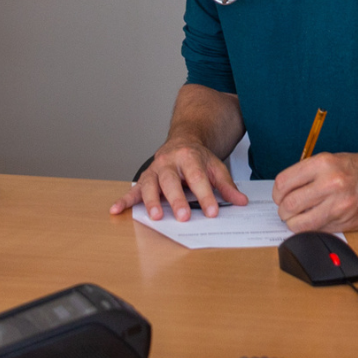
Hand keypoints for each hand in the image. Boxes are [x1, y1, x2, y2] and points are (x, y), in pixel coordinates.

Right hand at [109, 137, 246, 220]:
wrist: (183, 141)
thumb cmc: (198, 158)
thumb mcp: (216, 167)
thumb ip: (227, 186)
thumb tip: (241, 202)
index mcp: (189, 156)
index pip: (197, 177)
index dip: (205, 195)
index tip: (212, 212)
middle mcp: (168, 161)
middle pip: (170, 180)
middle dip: (176, 199)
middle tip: (184, 216)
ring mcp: (154, 170)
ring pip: (150, 184)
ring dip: (151, 201)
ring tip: (156, 216)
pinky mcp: (144, 178)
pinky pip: (133, 190)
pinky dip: (124, 200)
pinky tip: (116, 210)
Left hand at [271, 149, 357, 232]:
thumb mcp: (333, 160)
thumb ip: (309, 173)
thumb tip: (286, 190)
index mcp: (323, 164)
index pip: (284, 182)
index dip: (277, 193)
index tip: (279, 196)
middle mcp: (330, 183)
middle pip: (289, 204)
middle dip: (283, 211)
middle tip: (287, 210)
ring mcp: (339, 205)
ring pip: (300, 223)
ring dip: (294, 224)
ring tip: (298, 219)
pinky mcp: (346, 222)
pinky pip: (318, 230)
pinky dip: (312, 229)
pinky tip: (316, 221)